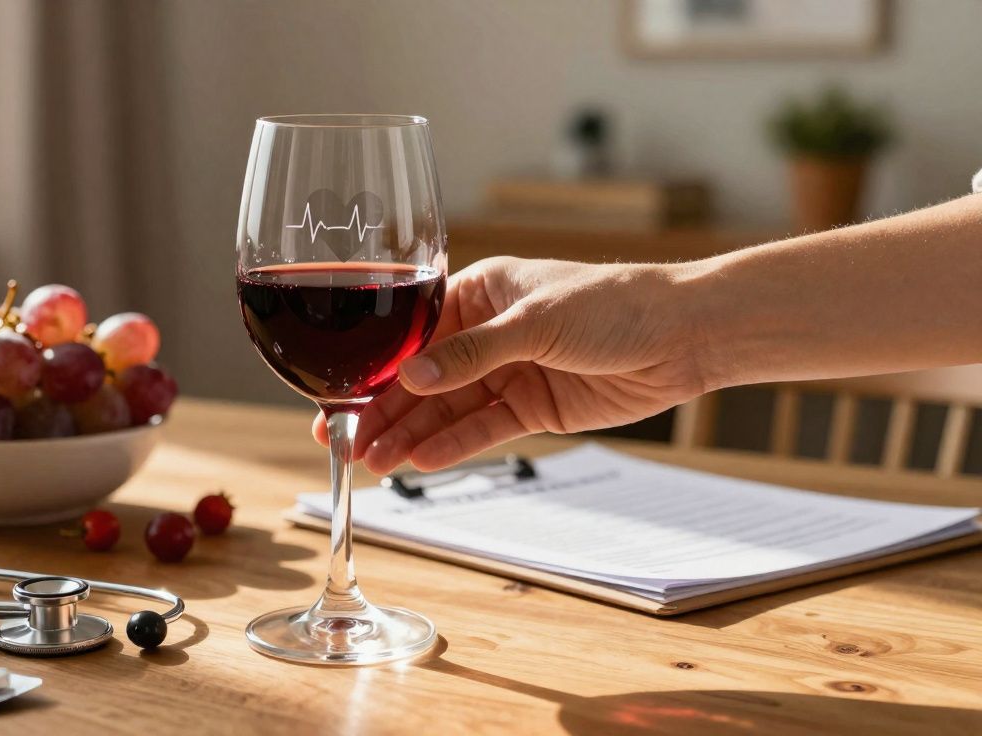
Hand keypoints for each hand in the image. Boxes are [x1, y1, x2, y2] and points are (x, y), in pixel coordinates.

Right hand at [312, 256, 706, 472]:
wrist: (684, 335)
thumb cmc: (614, 304)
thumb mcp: (536, 322)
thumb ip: (473, 354)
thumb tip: (413, 378)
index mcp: (478, 292)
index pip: (413, 334)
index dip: (376, 368)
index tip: (340, 398)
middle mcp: (485, 333)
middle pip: (423, 378)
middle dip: (383, 410)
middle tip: (342, 444)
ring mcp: (507, 372)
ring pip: (447, 410)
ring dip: (410, 436)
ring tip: (372, 464)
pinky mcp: (531, 407)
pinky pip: (483, 430)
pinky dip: (453, 447)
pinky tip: (420, 462)